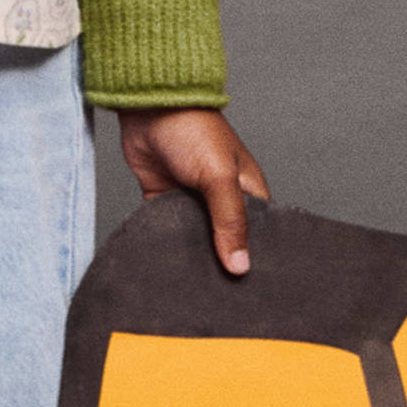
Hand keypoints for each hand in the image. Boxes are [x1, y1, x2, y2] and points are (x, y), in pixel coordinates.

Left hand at [117, 108, 270, 275]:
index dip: (254, 259)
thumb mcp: (220, 178)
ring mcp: (193, 201)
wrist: (148, 107)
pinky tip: (168, 265)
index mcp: (248, 192)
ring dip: (193, 256)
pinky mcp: (164, 202)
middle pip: (226, 242)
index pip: (258, 236)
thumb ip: (230, 222)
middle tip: (220, 300)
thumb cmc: (193, 129)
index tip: (251, 291)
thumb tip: (240, 267)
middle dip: (222, 263)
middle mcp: (223, 200)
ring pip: (197, 240)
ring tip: (194, 289)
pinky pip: (169, 231)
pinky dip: (168, 244)